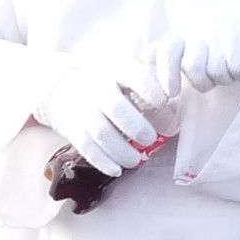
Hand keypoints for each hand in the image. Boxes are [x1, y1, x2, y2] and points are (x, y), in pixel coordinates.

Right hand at [35, 57, 164, 174]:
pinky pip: (87, 148)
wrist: (67, 86)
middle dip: (136, 127)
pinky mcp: (74, 129)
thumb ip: (152, 95)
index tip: (162, 102)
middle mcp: (98, 87)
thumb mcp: (130, 78)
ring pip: (101, 132)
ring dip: (121, 151)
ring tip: (136, 160)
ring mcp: (84, 109)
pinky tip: (117, 169)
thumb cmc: (113, 85)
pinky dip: (103, 162)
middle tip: (150, 139)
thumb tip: (172, 125)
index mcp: (118, 70)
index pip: (133, 75)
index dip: (149, 89)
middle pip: (116, 108)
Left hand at [153, 18, 239, 95]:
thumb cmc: (214, 42)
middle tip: (212, 76)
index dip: (167, 74)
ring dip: (225, 77)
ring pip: (218, 73)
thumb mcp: (186, 45)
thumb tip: (147, 61)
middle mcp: (204, 26)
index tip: (172, 93)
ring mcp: (228, 29)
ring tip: (229, 66)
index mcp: (183, 31)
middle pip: (195, 68)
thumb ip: (165, 54)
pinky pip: (239, 70)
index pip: (168, 51)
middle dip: (203, 81)